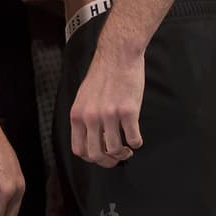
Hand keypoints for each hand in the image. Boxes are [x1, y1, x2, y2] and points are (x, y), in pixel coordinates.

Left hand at [70, 46, 143, 167]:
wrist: (118, 55)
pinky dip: (137, 142)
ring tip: (127, 146)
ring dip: (124, 153)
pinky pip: (134, 139)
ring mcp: (110, 115)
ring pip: (115, 149)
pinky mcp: (128, 111)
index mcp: (78, 114)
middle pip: (96, 155)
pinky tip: (136, 136)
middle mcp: (91, 117)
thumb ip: (85, 117)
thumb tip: (92, 138)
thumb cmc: (102, 74)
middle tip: (117, 156)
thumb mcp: (84, 97)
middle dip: (108, 161)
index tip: (101, 156)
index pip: (79, 150)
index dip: (91, 158)